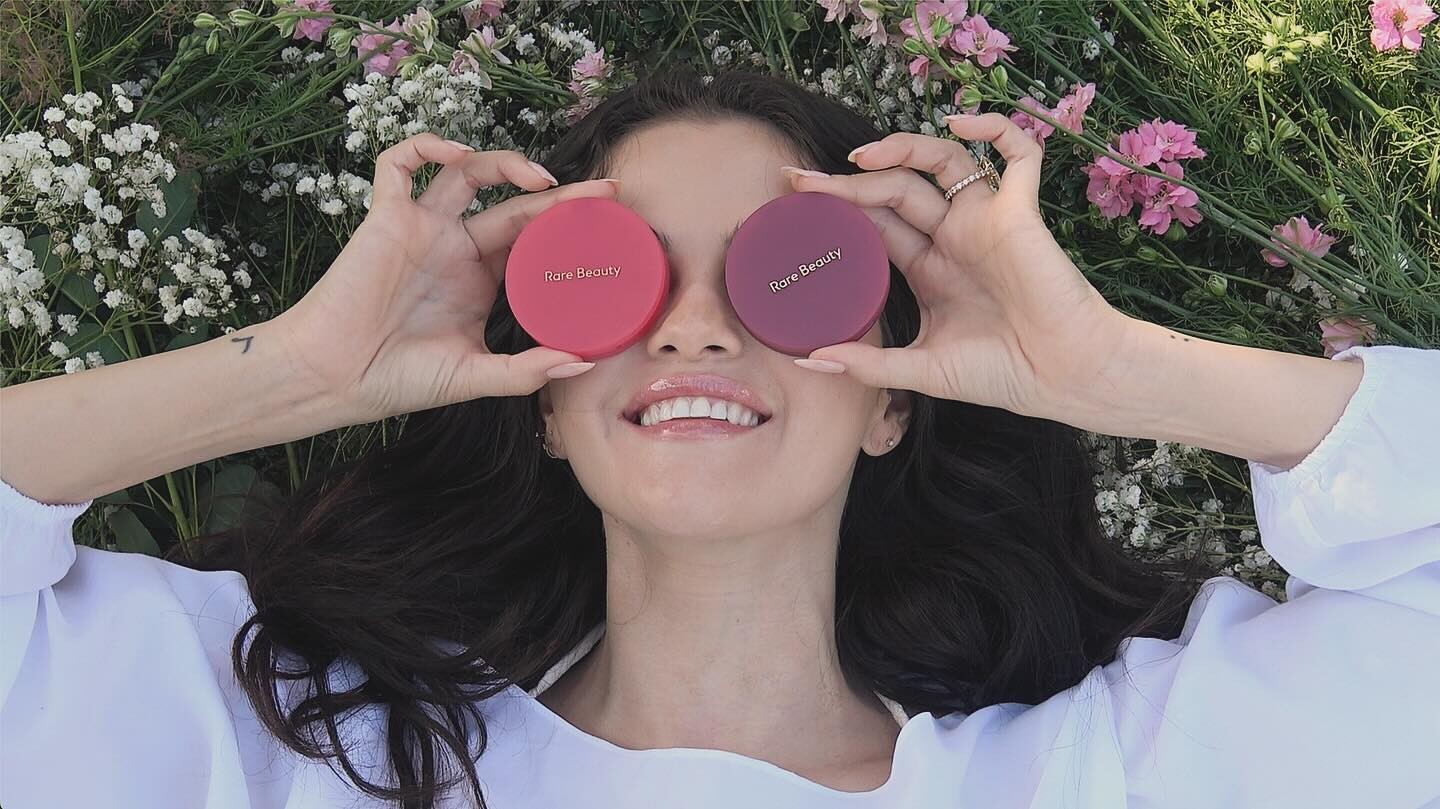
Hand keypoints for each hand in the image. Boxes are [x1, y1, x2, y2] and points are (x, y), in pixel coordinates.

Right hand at [269, 133, 615, 421]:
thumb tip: (583, 363)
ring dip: (503, 161)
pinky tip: (457, 151)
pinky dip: (425, 146)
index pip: (533, 241)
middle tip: (604, 192)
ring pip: (465, 172)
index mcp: (480, 280)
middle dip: (559, 195)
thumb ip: (527, 371)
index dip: (568, 226)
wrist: (337, 378)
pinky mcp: (385, 217)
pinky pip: (397, 163)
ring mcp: (422, 229)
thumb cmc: (399, 379)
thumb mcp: (475, 376)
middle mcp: (455, 248)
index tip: (611, 222)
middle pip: (513, 204)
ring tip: (540, 177)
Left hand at [783, 113, 1133, 418]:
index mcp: (929, 269)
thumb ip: (869, 365)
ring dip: (900, 149)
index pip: (875, 224)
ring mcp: (986, 221)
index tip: (794, 201)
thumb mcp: (923, 371)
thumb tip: (809, 361)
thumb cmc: (1002, 375)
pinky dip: (996, 129)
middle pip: (894, 191)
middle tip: (800, 182)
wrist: (1062, 378)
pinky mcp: (1021, 214)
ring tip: (858, 157)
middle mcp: (953, 238)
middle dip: (847, 182)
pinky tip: (961, 125)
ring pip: (941, 162)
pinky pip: (1019, 155)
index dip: (837, 208)